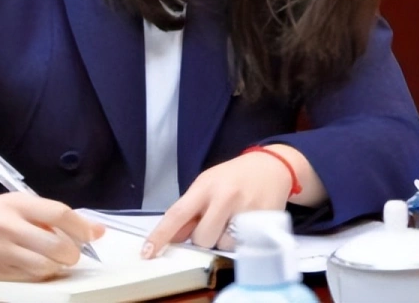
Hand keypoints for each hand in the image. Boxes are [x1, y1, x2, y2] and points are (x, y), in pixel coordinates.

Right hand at [0, 193, 104, 280]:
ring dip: (58, 268)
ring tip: (56, 261)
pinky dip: (41, 276)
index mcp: (18, 203)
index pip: (59, 214)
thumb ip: (50, 215)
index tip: (95, 235)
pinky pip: (29, 278)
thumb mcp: (17, 204)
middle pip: (56, 246)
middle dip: (72, 254)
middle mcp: (9, 226)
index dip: (82, 227)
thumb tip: (94, 230)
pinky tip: (39, 268)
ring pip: (44, 267)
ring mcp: (1, 251)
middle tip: (73, 254)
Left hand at [142, 150, 292, 257]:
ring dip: (225, 238)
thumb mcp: (207, 184)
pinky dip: (241, 240)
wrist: (271, 166)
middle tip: (215, 221)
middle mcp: (225, 196)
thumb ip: (189, 209)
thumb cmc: (234, 177)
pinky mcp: (264, 221)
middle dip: (204, 236)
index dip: (160, 235)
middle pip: (202, 238)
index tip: (147, 252)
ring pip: (223, 244)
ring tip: (234, 219)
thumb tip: (172, 237)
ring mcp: (246, 209)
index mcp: (205, 186)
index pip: (177, 214)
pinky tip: (246, 222)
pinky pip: (243, 245)